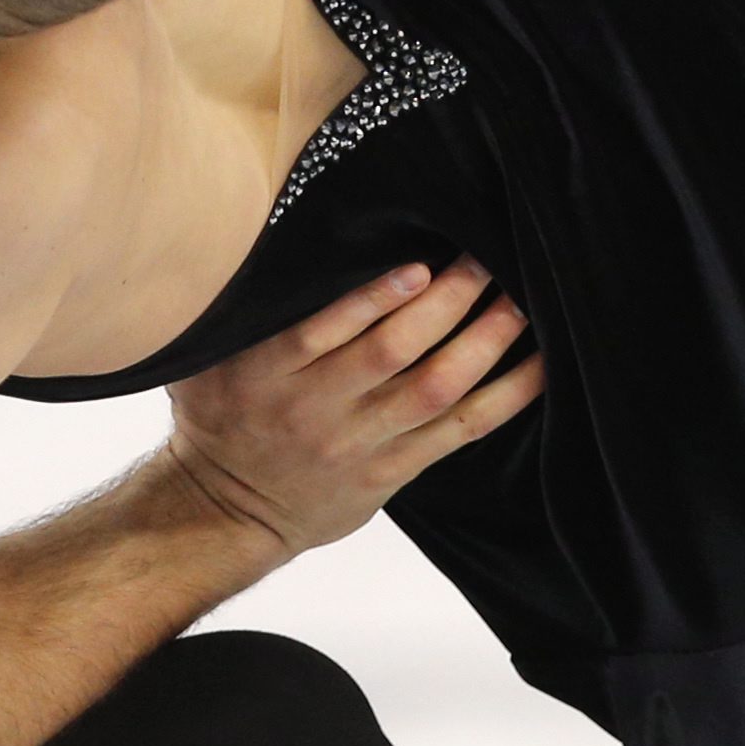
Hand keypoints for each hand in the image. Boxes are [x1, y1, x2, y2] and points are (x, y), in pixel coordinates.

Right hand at [160, 260, 541, 556]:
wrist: (223, 511)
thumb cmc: (221, 417)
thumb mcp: (207, 359)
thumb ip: (246, 310)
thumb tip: (283, 234)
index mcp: (265, 373)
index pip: (321, 331)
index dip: (374, 299)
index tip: (418, 265)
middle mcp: (314, 409)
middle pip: (392, 353)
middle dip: (447, 303)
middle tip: (485, 259)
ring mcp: (358, 443)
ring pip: (434, 389)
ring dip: (484, 342)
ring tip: (520, 301)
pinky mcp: (392, 472)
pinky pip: (460, 431)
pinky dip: (504, 397)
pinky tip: (537, 365)